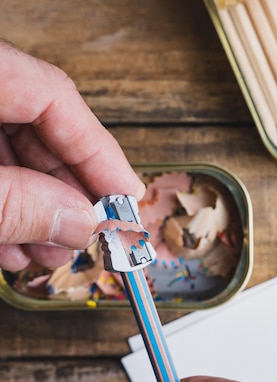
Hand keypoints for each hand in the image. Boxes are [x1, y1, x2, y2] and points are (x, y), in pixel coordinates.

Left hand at [0, 40, 143, 270]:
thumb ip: (18, 204)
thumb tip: (79, 222)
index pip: (53, 95)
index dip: (99, 150)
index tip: (126, 195)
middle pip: (38, 128)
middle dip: (69, 192)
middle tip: (94, 234)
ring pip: (10, 154)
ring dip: (38, 210)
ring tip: (52, 252)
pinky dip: (4, 208)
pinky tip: (15, 245)